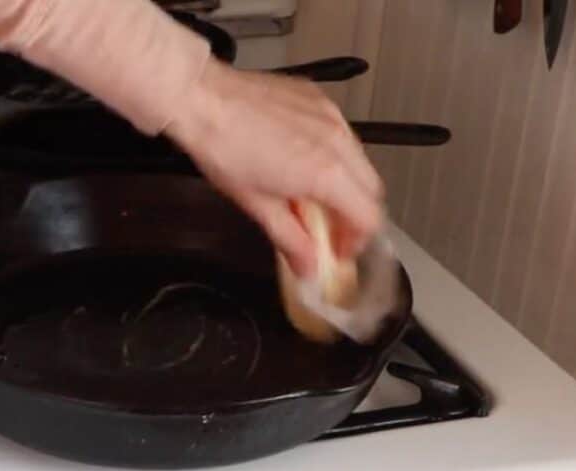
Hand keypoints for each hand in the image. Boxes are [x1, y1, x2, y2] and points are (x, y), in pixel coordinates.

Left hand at [165, 59, 385, 276]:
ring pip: (359, 161)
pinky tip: (303, 163)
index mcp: (326, 173)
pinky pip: (341, 134)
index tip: (337, 251)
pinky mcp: (319, 100)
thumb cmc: (223, 147)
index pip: (368, 217)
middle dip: (355, 215)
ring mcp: (331, 116)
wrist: (203, 99)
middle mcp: (337, 141)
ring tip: (312, 198)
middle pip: (371, 190)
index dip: (356, 242)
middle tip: (329, 231)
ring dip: (346, 185)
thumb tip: (306, 266)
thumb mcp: (258, 206)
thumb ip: (291, 241)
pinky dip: (333, 156)